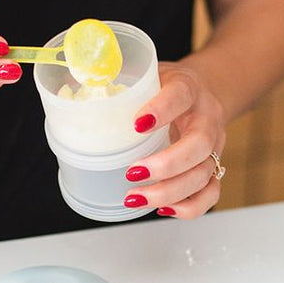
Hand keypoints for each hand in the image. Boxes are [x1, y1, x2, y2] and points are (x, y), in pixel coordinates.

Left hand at [123, 62, 226, 218]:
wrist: (204, 90)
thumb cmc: (167, 86)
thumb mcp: (147, 74)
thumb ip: (118, 81)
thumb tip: (68, 92)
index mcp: (189, 88)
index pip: (180, 95)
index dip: (161, 110)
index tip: (137, 125)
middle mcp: (206, 118)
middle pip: (198, 145)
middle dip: (166, 164)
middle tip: (132, 172)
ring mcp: (214, 145)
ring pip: (203, 175)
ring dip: (169, 191)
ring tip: (135, 197)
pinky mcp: (213, 166)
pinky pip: (210, 193)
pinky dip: (188, 207)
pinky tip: (161, 208)